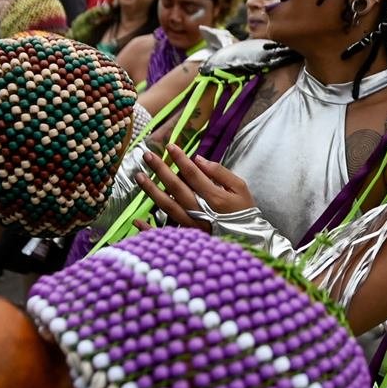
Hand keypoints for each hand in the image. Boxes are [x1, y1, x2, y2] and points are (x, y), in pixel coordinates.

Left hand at [135, 144, 255, 228]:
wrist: (250, 241)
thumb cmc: (245, 212)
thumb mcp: (240, 188)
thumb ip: (220, 173)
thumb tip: (198, 160)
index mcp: (215, 197)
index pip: (192, 173)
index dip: (180, 158)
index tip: (169, 146)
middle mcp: (200, 211)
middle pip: (176, 187)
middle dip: (160, 169)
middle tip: (147, 156)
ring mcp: (192, 225)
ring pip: (167, 206)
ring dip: (151, 191)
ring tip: (139, 176)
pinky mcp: (187, 237)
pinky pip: (165, 233)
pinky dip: (150, 228)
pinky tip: (136, 220)